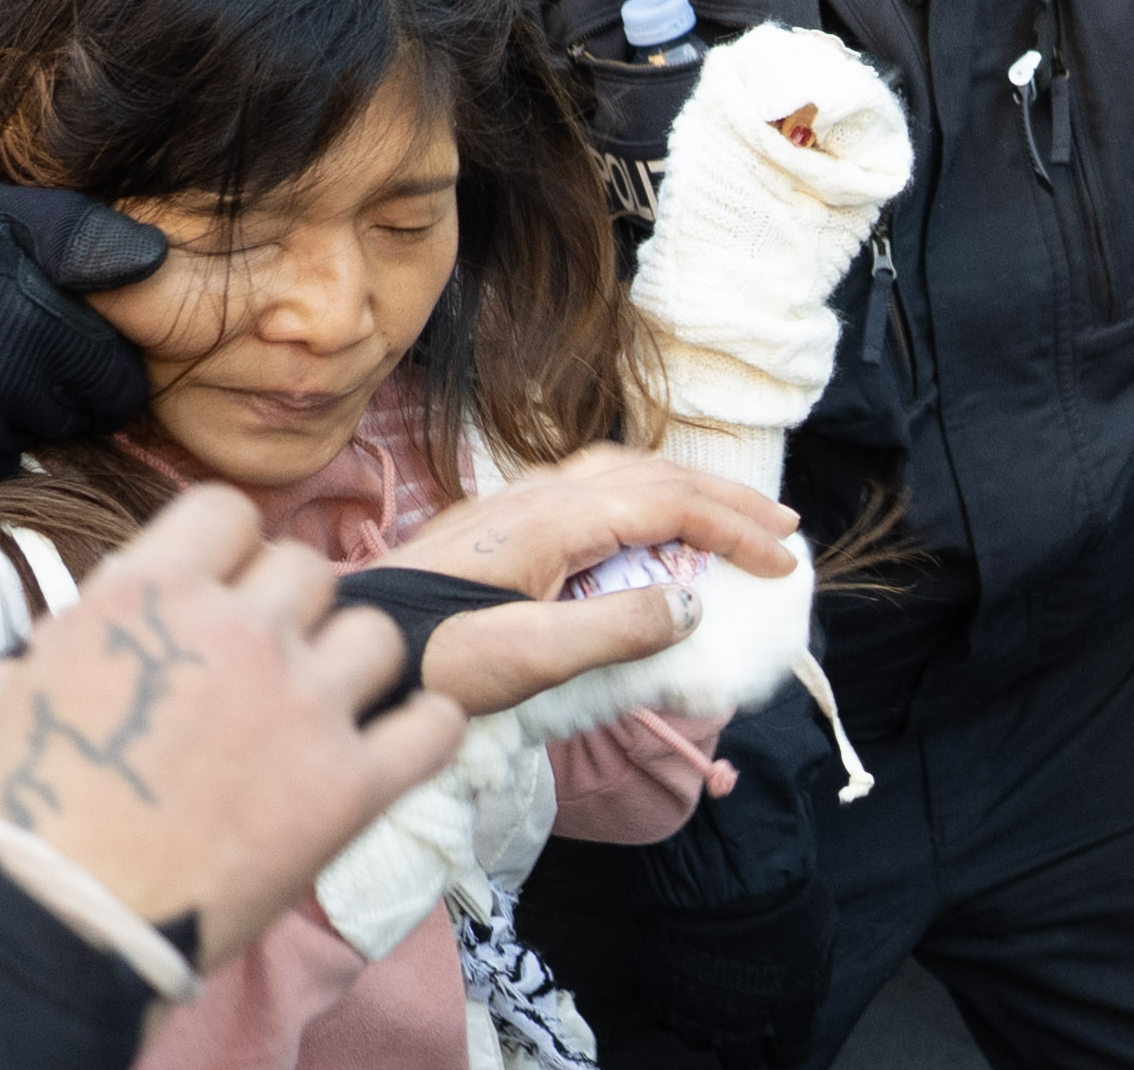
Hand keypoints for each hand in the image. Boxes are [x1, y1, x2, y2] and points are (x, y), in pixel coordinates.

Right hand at [0, 171, 168, 489]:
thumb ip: (82, 238)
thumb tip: (161, 264)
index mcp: (32, 322)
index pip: (120, 379)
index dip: (100, 356)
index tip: (63, 330)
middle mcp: (6, 390)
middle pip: (84, 416)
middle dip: (64, 385)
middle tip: (7, 341)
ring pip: (38, 442)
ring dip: (22, 412)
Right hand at [0, 486, 465, 966]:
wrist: (61, 928)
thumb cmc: (15, 814)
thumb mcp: (1, 691)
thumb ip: (60, 640)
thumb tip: (80, 634)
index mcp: (153, 594)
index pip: (228, 510)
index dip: (223, 547)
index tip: (216, 587)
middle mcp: (241, 632)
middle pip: (305, 568)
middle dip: (283, 605)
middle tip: (259, 656)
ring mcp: (306, 707)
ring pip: (376, 633)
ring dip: (349, 660)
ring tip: (323, 700)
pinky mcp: (352, 788)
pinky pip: (433, 727)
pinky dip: (426, 727)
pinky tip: (401, 739)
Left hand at [377, 443, 799, 715]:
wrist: (352, 649)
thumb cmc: (430, 661)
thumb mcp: (527, 659)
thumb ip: (614, 630)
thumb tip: (692, 603)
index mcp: (549, 521)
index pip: (664, 502)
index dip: (731, 527)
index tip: (781, 563)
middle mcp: (533, 496)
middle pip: (648, 474)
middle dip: (721, 497)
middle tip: (782, 529)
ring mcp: (512, 505)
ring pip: (616, 473)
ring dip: (681, 489)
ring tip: (727, 521)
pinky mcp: (497, 524)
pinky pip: (587, 489)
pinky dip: (639, 497)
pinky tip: (644, 529)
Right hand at [633, 878, 834, 1069]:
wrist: (723, 871)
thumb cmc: (781, 892)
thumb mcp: (819, 931)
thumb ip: (809, 968)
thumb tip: (806, 976)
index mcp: (789, 1013)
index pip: (789, 1054)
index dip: (782, 1048)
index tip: (777, 1041)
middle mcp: (742, 1025)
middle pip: (740, 1060)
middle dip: (743, 1049)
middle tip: (740, 1030)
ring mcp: (696, 1011)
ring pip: (698, 1040)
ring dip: (704, 1024)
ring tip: (704, 1002)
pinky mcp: (659, 991)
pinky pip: (660, 1014)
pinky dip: (667, 1004)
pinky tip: (674, 986)